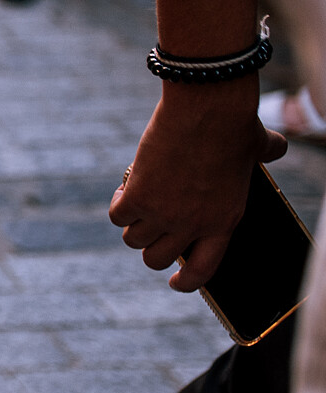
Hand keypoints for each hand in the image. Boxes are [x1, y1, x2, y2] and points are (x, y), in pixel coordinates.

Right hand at [108, 81, 287, 289]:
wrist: (207, 110)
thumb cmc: (236, 125)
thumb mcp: (259, 150)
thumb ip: (266, 156)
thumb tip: (275, 147)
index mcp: (224, 221)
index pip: (204, 270)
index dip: (186, 282)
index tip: (175, 281)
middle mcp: (191, 225)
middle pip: (156, 259)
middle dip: (151, 247)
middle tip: (150, 228)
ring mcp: (163, 213)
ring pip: (133, 240)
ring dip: (133, 225)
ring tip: (136, 205)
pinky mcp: (137, 196)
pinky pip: (117, 216)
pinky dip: (118, 205)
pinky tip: (124, 190)